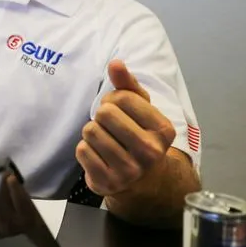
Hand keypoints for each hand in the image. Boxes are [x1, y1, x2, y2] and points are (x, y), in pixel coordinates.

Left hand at [77, 60, 175, 196]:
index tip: (121, 111)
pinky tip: (99, 155)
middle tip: (111, 126)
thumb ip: (127, 84)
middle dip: (102, 116)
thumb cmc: (139, 134)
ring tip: (106, 140)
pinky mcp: (108, 182)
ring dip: (92, 132)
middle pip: (104, 114)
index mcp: (163, 130)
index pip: (123, 97)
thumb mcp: (141, 108)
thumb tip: (115, 63)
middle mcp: (150, 152)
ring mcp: (130, 171)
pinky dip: (85, 149)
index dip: (114, 99)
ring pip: (90, 131)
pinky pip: (82, 151)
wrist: (143, 180)